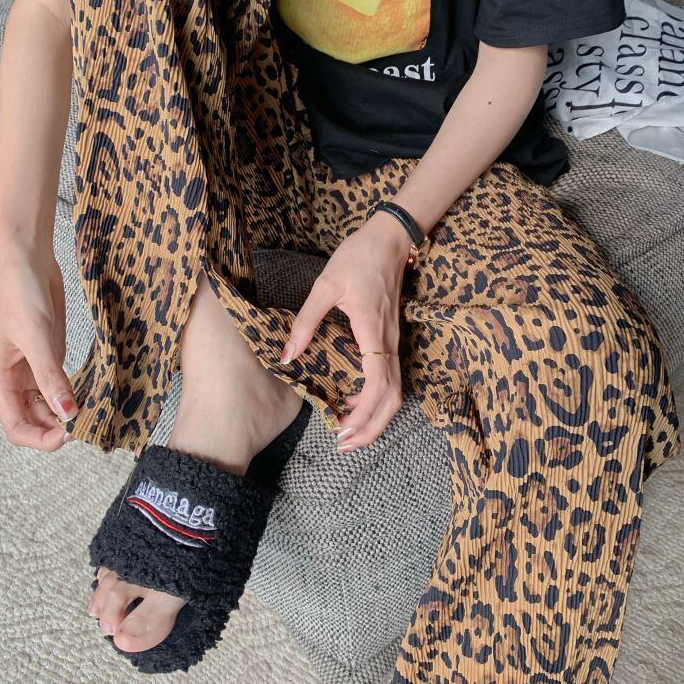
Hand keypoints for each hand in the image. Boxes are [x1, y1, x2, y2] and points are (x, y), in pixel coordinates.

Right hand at [0, 249, 77, 450]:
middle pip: (35, 420)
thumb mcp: (36, 337)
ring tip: (96, 410)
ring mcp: (34, 368)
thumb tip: (67, 414)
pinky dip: (77, 392)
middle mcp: (15, 379)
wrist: (29, 261)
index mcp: (1, 379)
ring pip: (51, 404)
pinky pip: (63, 384)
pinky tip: (95, 393)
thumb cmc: (20, 294)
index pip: (16, 427)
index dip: (41, 438)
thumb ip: (50, 376)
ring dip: (70, 411)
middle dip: (59, 427)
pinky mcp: (51, 355)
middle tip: (90, 424)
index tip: (69, 434)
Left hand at [283, 211, 410, 449]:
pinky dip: (376, 398)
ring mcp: (394, 340)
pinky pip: (390, 377)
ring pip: (395, 391)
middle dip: (372, 428)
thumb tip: (288, 355)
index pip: (378, 385)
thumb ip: (306, 321)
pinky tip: (353, 400)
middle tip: (345, 445)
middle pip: (393, 398)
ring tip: (348, 431)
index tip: (342, 431)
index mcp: (373, 332)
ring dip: (375, 416)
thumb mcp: (325, 286)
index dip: (363, 414)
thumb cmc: (358, 258)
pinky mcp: (391, 337)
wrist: (389, 238)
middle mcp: (389, 342)